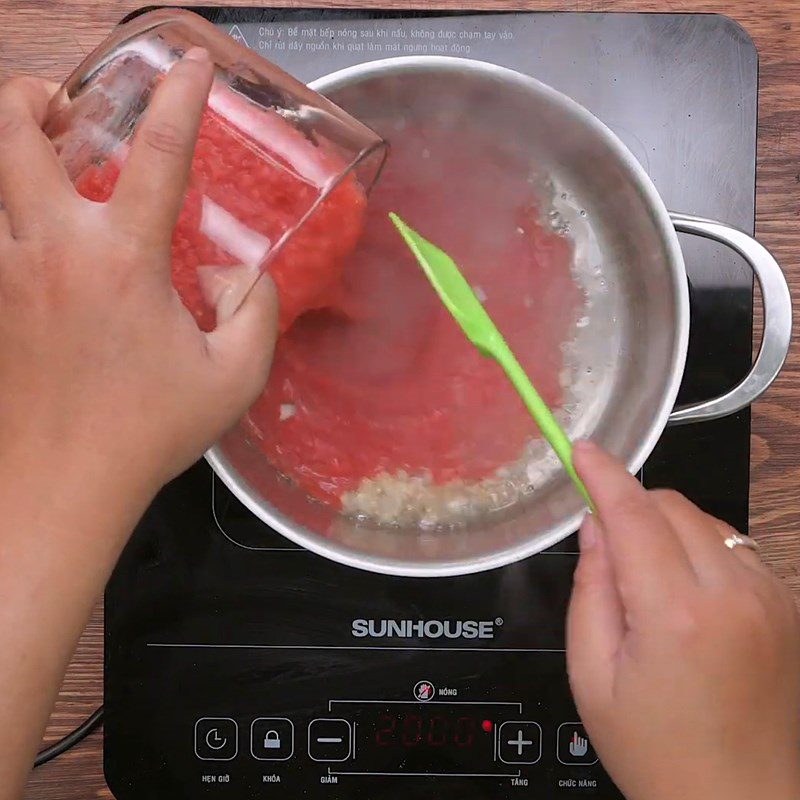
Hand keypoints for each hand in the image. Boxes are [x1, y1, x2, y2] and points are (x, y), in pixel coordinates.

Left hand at [0, 55, 277, 799]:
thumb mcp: (235, 376)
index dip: (179, 98)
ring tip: (41, 156)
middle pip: (13, 135)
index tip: (190, 61)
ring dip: (7, 150)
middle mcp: (51, 251)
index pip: (157, 157)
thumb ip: (255, 309)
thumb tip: (239, 271)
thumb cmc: (151, 431)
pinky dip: (4, 221)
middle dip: (33, 96)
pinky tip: (29, 238)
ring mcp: (3, 276)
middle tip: (67, 108)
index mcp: (121, 260)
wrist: (64, 485)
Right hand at [568, 441, 799, 799]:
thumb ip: (590, 589)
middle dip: (632, 509)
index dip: (603, 474)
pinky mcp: (786, 606)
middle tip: (608, 554)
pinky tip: (688, 598)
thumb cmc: (654, 749)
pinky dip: (701, 552)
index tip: (582, 451)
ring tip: (650, 588)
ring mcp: (771, 598)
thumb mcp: (591, 674)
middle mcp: (733, 596)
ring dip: (667, 530)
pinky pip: (734, 547)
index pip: (633, 514)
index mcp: (676, 615)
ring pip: (705, 520)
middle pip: (672, 506)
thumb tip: (594, 525)